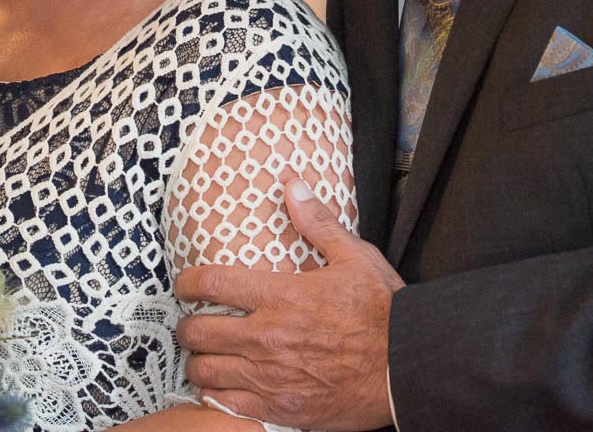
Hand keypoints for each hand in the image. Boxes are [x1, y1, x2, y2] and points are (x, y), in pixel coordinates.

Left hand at [176, 175, 404, 429]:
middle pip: (199, 331)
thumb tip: (291, 185)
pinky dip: (217, 395)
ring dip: (198, 362)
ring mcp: (271, 377)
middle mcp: (267, 337)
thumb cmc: (384, 313)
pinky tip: (220, 388)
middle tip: (190, 323)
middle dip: (187, 326)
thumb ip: (317, 222)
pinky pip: (229, 405)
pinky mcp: (282, 408)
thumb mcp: (355, 257)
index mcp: (281, 295)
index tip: (183, 285)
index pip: (211, 283)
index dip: (187, 283)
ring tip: (202, 356)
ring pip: (207, 371)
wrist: (409, 369)